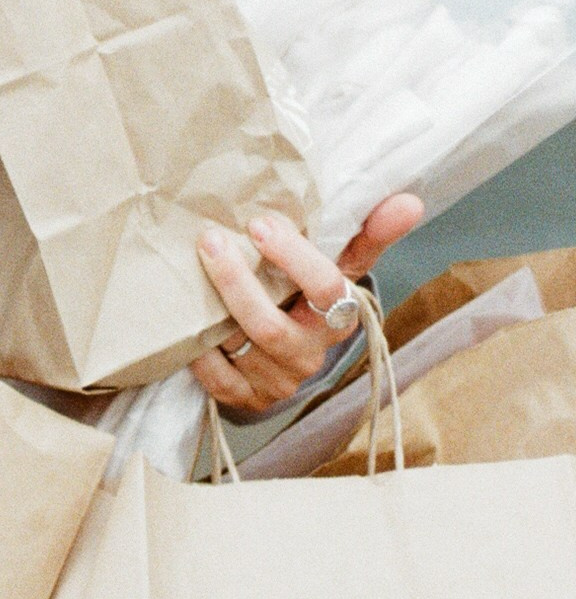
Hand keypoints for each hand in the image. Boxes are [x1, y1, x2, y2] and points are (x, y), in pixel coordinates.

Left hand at [191, 195, 423, 415]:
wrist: (284, 348)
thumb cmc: (309, 293)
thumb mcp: (339, 263)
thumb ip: (369, 232)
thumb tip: (410, 201)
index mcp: (340, 317)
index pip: (328, 290)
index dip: (294, 257)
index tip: (262, 222)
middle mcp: (311, 355)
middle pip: (271, 326)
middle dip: (237, 282)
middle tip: (211, 240)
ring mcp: (277, 381)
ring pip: (239, 346)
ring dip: (211, 308)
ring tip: (191, 267)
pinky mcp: (245, 397)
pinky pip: (217, 378)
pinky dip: (200, 350)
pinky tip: (187, 321)